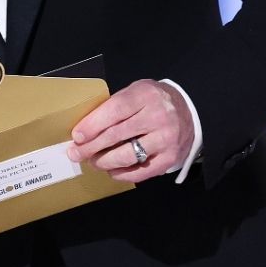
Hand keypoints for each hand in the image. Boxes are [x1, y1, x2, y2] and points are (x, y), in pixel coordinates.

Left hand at [67, 78, 193, 181]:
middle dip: (91, 147)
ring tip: (93, 161)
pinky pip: (141, 171)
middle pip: (116, 135)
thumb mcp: (136, 92)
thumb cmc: (154, 101)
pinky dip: (122, 174)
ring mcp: (165, 139)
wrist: (189, 111)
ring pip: (127, 156)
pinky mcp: (170, 158)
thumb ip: (115, 106)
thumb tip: (85, 128)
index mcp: (145, 96)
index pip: (114, 111)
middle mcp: (157, 117)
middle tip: (76, 153)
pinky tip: (112, 171)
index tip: (77, 136)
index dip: (92, 125)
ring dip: (104, 162)